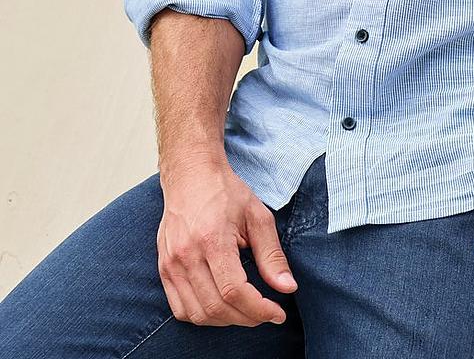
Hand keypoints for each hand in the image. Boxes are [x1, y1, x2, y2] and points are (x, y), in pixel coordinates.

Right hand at [157, 158, 297, 327]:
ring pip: (197, 314)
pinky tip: (221, 307)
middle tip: (266, 313)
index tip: (278, 313)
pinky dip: (202, 316)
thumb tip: (287, 287)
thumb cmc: (226, 192)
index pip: (234, 291)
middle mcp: (186, 255)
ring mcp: (170, 263)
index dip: (259, 309)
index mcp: (212, 239)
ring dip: (226, 320)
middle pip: (216, 307)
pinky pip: (180, 308)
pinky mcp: (163, 268)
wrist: (191, 174)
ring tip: (246, 311)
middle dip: (247, 318)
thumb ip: (271, 254)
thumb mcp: (257, 216)